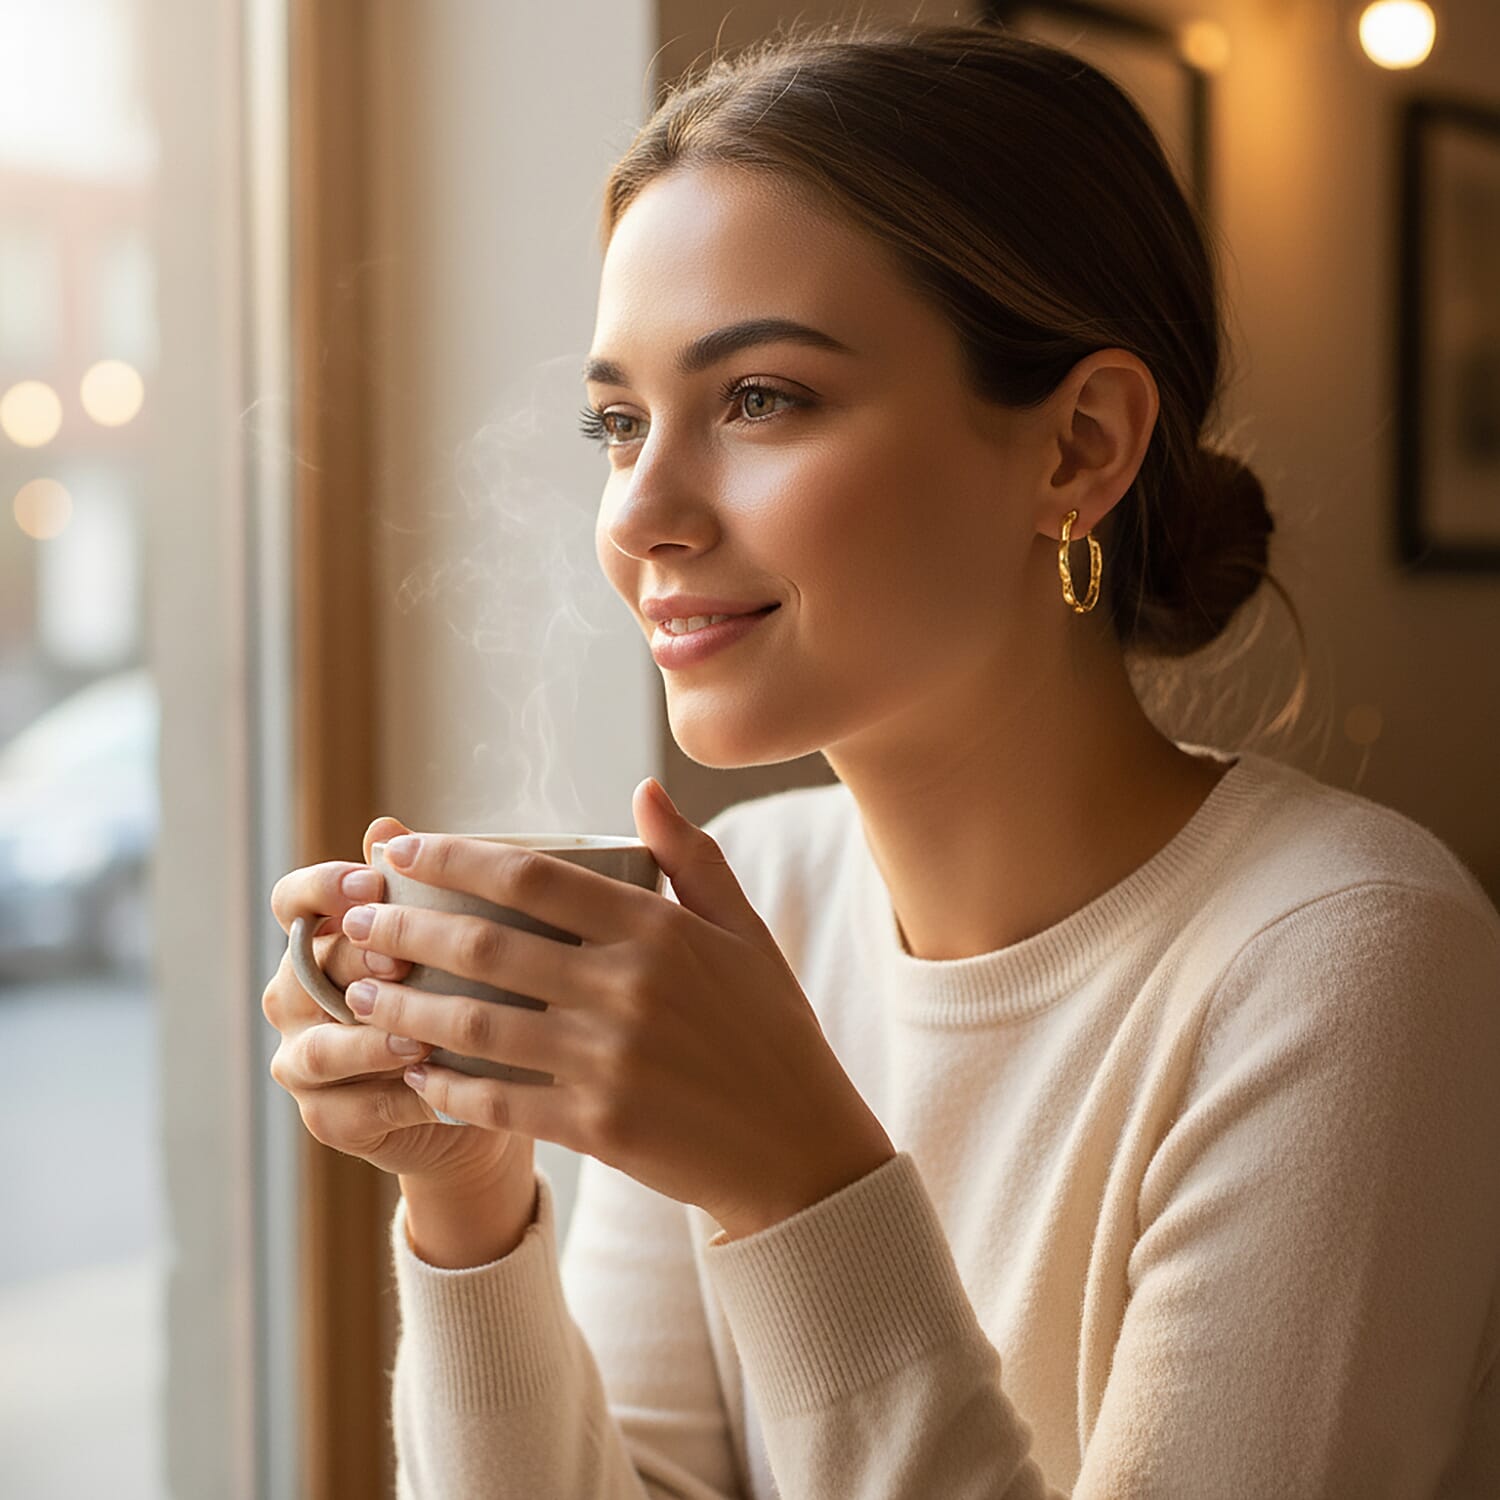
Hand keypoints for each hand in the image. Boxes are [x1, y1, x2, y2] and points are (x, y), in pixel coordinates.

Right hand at [262, 815, 525, 1192]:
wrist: (480, 1093)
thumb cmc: (464, 997)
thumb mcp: (454, 939)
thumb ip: (418, 888)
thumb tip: (386, 824)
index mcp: (319, 942)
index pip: (291, 902)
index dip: (322, 889)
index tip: (372, 881)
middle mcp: (296, 997)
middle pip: (307, 971)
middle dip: (357, 964)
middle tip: (405, 962)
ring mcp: (303, 1060)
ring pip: (319, 1047)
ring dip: (368, 1042)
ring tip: (420, 1036)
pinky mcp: (327, 1117)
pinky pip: (351, 1108)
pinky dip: (395, 1098)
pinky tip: (434, 1088)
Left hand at [335, 779, 896, 1238]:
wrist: (800, 1148)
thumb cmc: (771, 1030)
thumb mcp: (745, 932)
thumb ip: (691, 859)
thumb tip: (644, 790)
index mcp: (657, 930)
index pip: (532, 876)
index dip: (455, 858)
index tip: (402, 850)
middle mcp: (626, 987)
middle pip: (486, 946)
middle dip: (405, 927)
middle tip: (356, 917)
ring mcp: (609, 1060)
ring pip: (477, 1025)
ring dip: (406, 1005)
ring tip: (360, 989)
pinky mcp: (597, 1126)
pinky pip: (499, 1100)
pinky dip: (447, 1085)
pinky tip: (414, 1071)